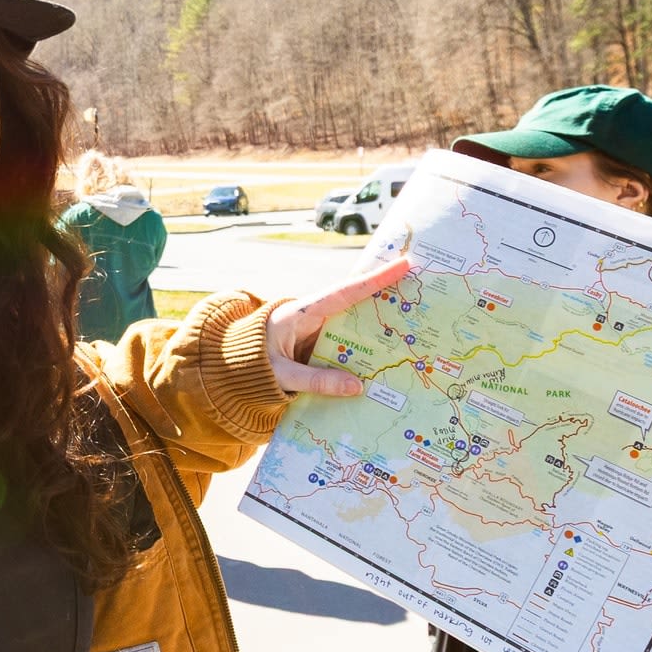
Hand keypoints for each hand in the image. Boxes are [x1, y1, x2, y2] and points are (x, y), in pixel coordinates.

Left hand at [264, 255, 413, 396]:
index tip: (402, 264)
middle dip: (387, 295)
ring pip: (355, 326)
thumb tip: (356, 387)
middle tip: (422, 285)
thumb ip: (316, 381)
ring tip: (416, 323)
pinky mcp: (319, 346)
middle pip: (357, 303)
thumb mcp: (281, 375)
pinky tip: (387, 358)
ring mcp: (318, 330)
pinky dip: (365, 349)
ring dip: (380, 326)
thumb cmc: (251, 364)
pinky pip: (347, 345)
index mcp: (303, 312)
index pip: (345, 292)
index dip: (374, 280)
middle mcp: (314, 316)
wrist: (230, 366)